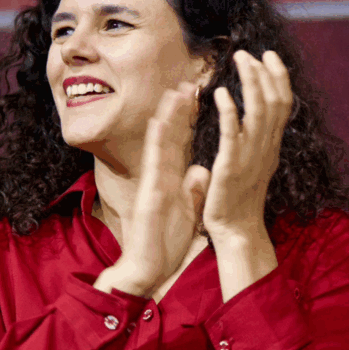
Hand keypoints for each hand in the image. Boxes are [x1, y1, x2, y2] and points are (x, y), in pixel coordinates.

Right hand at [106, 81, 208, 294]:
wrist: (147, 267)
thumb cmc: (165, 242)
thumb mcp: (187, 210)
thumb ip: (192, 189)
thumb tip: (200, 170)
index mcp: (173, 179)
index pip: (183, 143)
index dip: (190, 120)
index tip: (199, 96)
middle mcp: (162, 175)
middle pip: (172, 137)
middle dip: (180, 110)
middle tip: (189, 82)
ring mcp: (154, 182)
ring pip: (160, 143)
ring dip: (167, 117)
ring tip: (174, 92)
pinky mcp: (149, 194)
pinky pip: (153, 165)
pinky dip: (156, 143)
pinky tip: (159, 122)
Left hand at [198, 50, 292, 242]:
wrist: (237, 231)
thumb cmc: (241, 200)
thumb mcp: (255, 165)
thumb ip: (256, 142)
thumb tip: (254, 121)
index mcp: (271, 146)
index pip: (282, 105)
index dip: (279, 78)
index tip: (270, 56)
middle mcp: (266, 148)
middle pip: (275, 102)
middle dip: (265, 73)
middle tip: (250, 53)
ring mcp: (250, 157)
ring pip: (258, 111)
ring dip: (250, 82)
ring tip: (239, 60)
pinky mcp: (230, 166)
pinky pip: (232, 133)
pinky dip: (229, 110)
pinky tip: (221, 93)